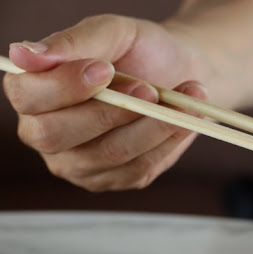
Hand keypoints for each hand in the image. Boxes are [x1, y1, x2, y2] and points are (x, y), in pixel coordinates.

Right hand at [3, 14, 208, 190]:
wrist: (181, 74)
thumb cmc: (139, 51)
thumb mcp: (112, 33)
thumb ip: (73, 42)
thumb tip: (24, 54)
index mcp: (32, 92)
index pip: (28, 97)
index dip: (64, 86)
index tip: (106, 68)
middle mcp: (45, 134)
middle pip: (57, 135)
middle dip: (110, 112)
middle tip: (150, 90)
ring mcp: (80, 163)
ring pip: (109, 153)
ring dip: (152, 126)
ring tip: (183, 99)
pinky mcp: (116, 179)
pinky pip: (140, 167)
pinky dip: (168, 140)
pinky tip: (186, 118)